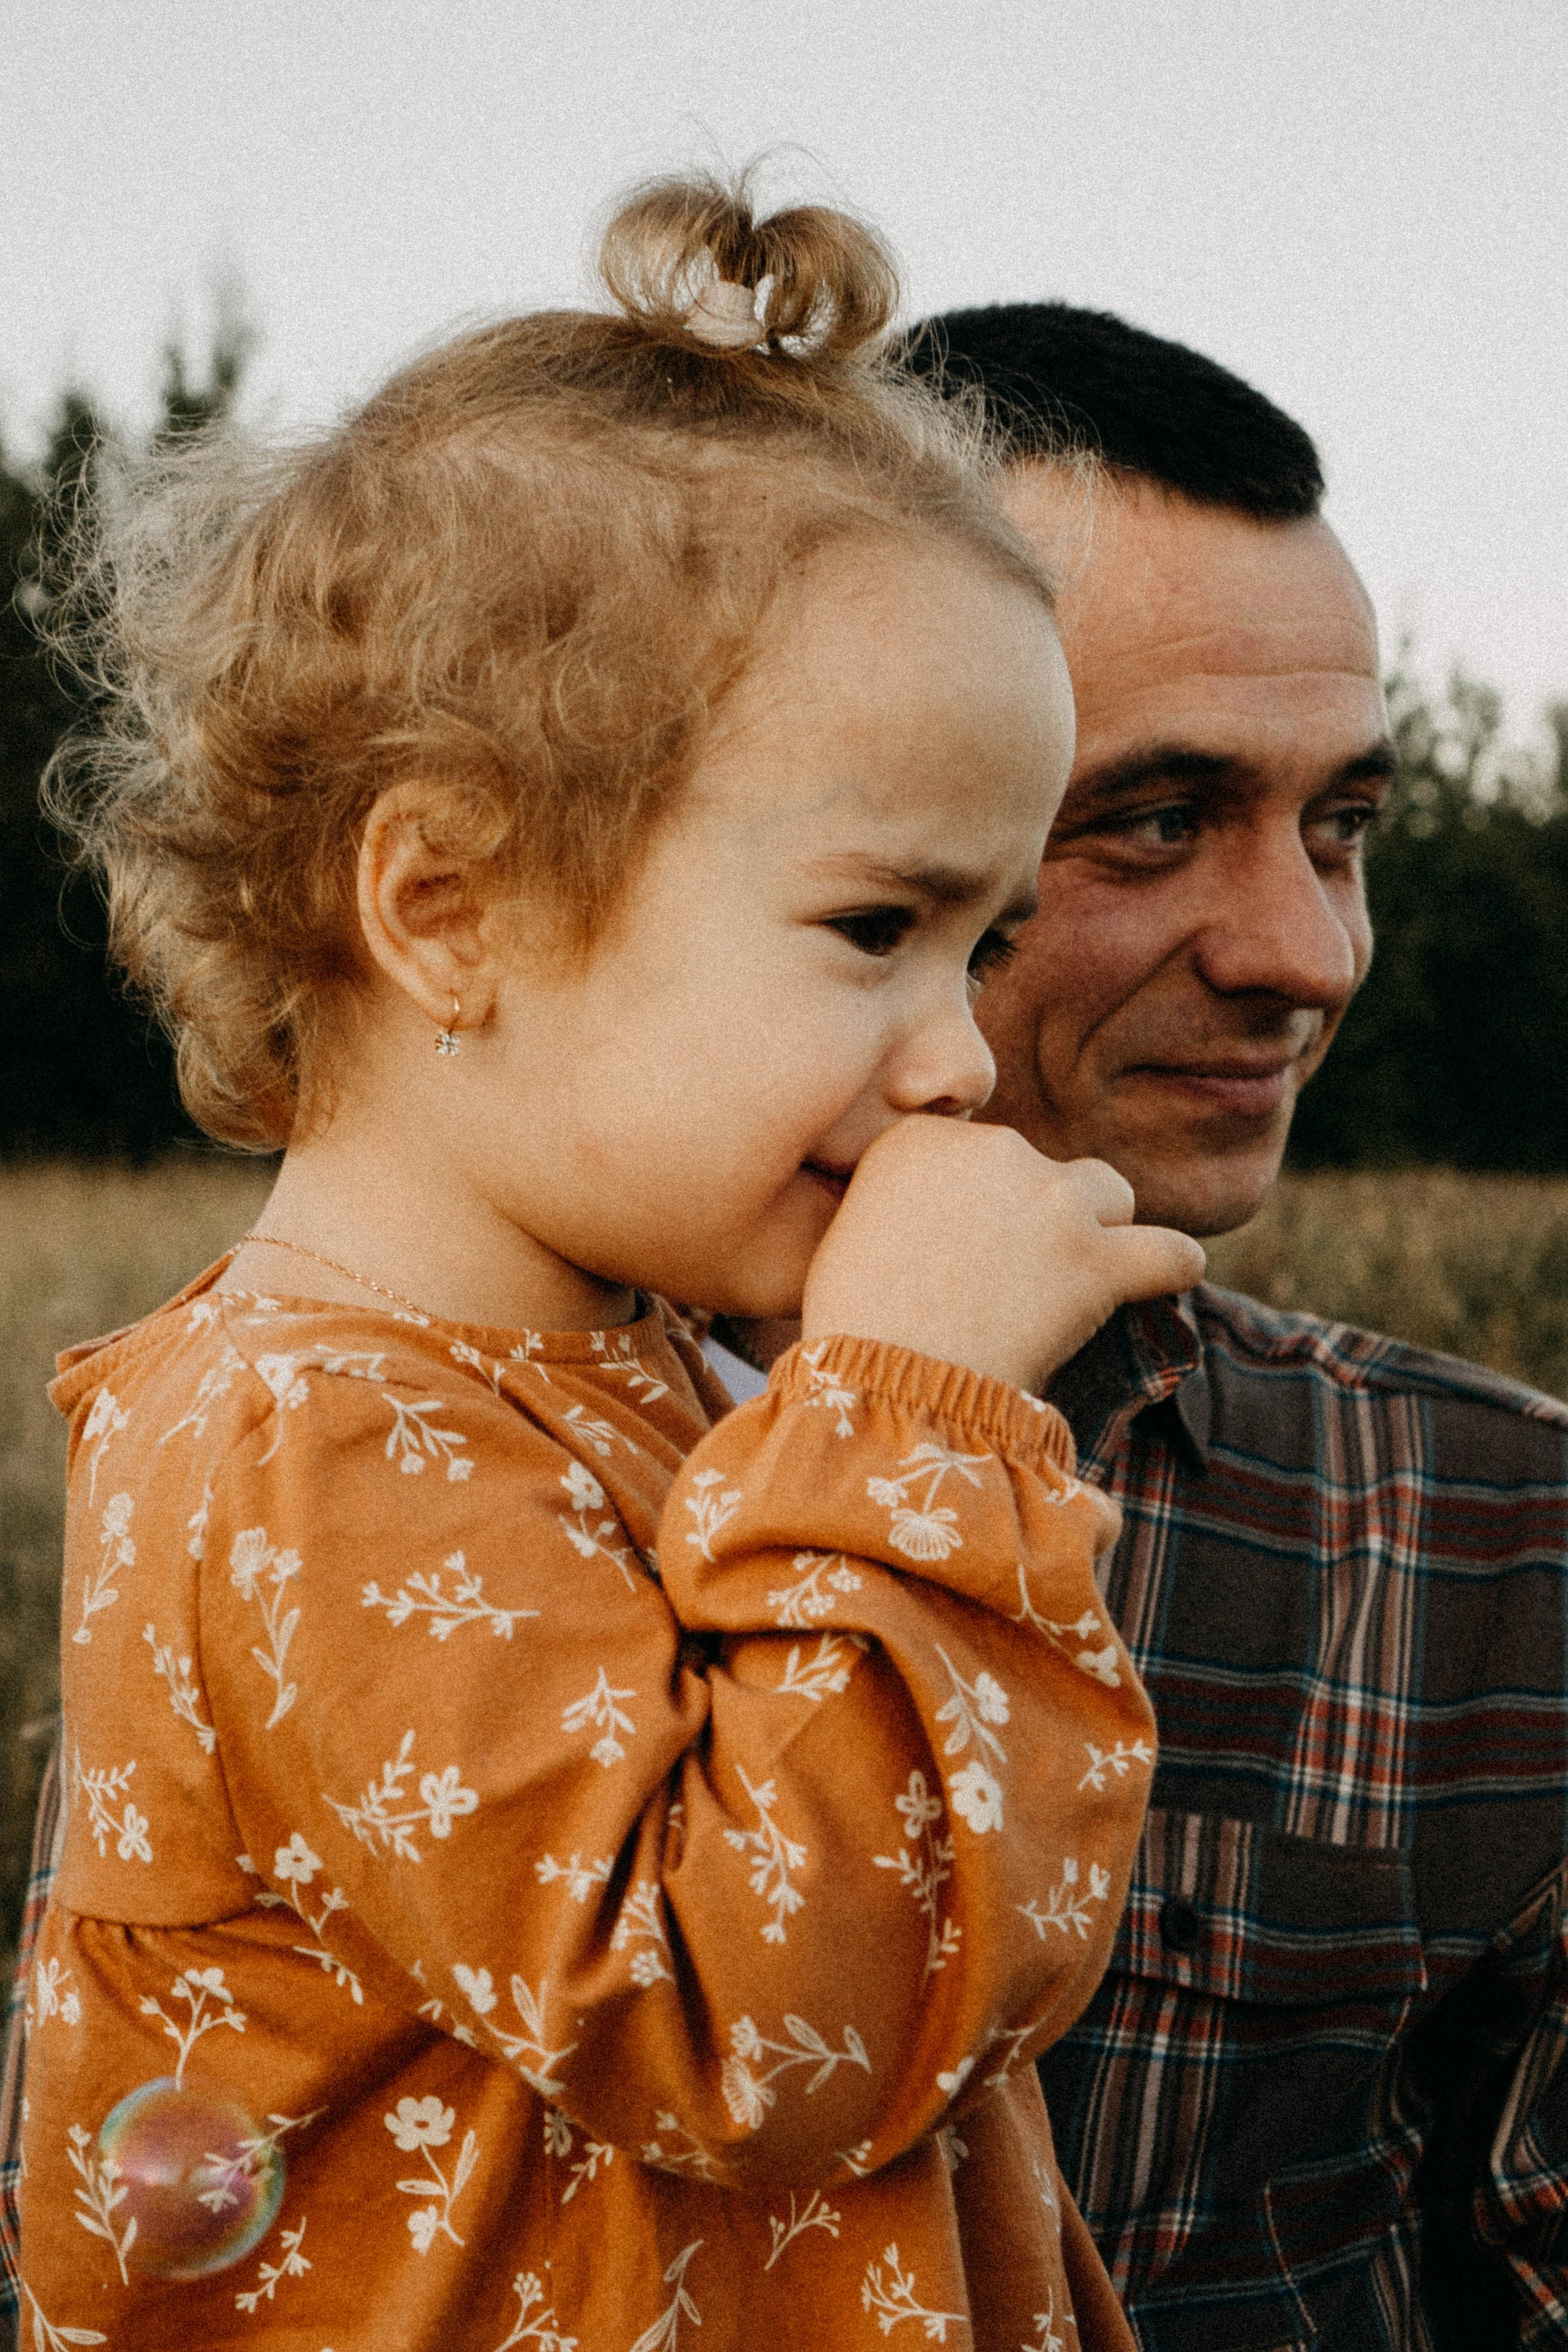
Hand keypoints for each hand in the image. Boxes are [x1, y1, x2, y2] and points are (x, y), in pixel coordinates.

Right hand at [801, 1116, 1205, 1392]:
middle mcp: (992, 1150)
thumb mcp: (852, 1233)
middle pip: (1042, 1171)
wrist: (881, 1390)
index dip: (975, 1203)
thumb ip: (903, 1197)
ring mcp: (1052, 1200)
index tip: (958, 1253)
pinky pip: (1170, 1252)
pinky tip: (1159, 1283)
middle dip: (1033, 1218)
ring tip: (1068, 1290)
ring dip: (1097, 1232)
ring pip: (1109, 1195)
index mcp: (923, 1139)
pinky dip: (1168, 1268)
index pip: (977, 1153)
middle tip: (1005, 1287)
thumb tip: (948, 1216)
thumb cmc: (854, 1328)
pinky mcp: (1097, 1260)